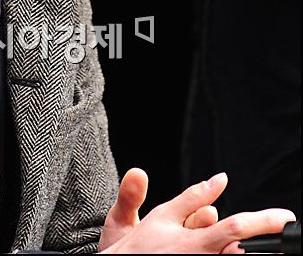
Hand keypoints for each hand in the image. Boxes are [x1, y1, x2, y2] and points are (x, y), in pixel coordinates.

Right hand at [99, 171, 295, 253]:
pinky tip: (216, 250)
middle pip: (242, 252)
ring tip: (219, 242)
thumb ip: (194, 196)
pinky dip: (225, 255)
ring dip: (237, 250)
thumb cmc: (140, 246)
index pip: (238, 228)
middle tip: (258, 234)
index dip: (266, 222)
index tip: (286, 217)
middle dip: (256, 243)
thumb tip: (221, 179)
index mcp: (196, 242)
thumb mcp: (164, 215)